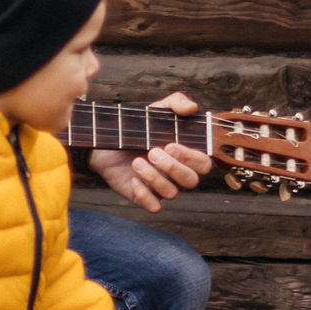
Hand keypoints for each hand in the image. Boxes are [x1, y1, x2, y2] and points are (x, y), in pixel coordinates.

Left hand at [91, 92, 209, 210]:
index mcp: (185, 154)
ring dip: (154, 178)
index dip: (191, 158)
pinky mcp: (144, 196)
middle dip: (173, 168)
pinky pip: (154, 207)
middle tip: (152, 152)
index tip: (171, 144)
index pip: (203, 164)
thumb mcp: (157, 110)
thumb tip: (192, 107)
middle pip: (191, 181)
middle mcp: (177, 173)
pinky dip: (144, 195)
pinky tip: (133, 180)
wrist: (107, 139)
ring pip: (171, 193)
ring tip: (136, 162)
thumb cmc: (138, 126)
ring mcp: (161, 186)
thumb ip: (176, 103)